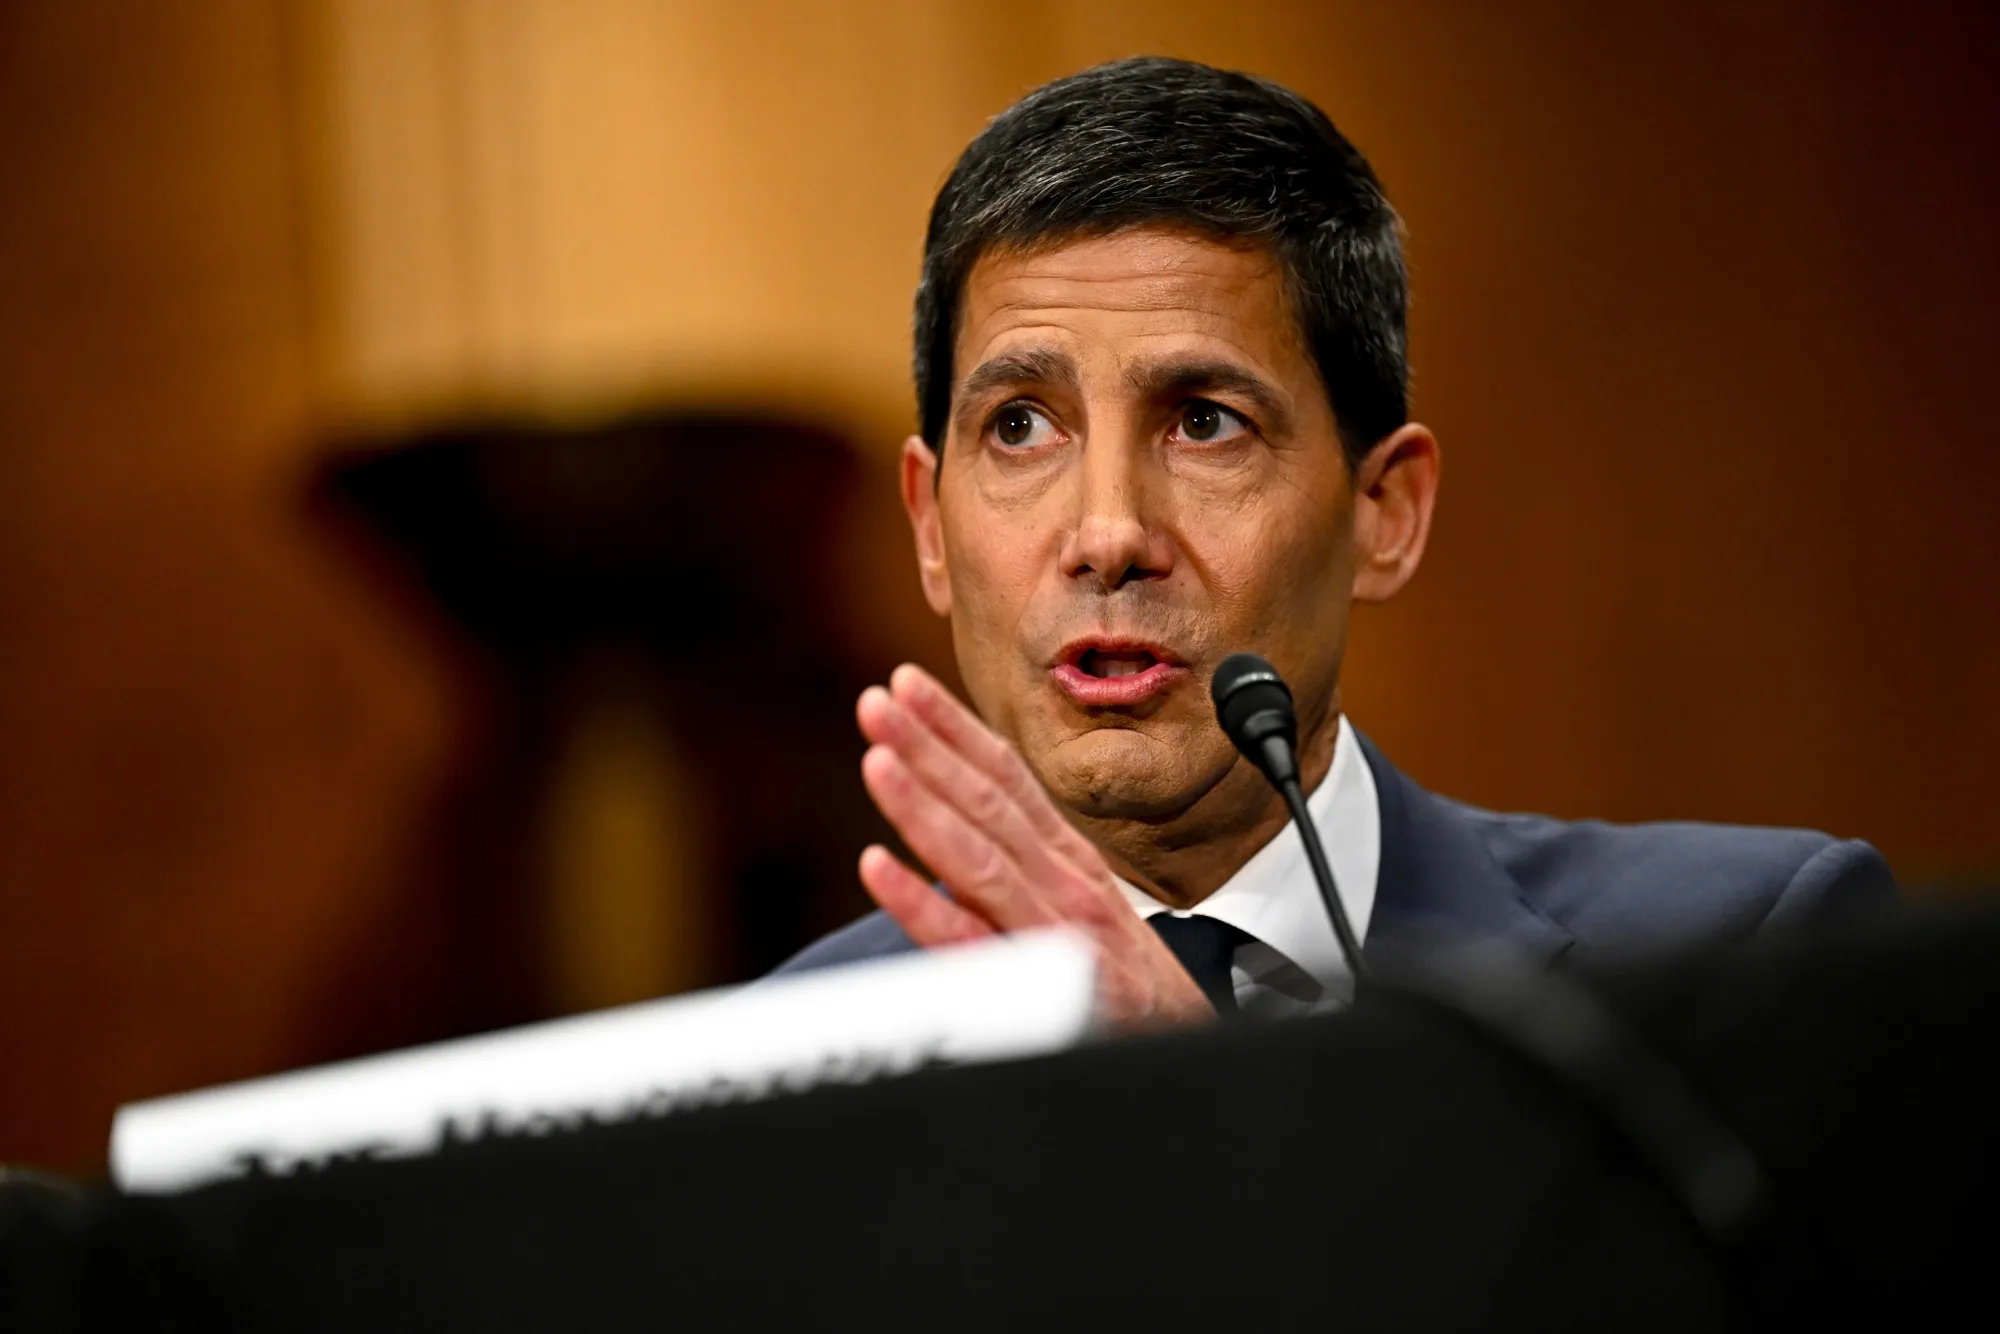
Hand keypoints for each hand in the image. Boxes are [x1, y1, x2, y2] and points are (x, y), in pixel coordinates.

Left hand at [854, 664, 1213, 1030]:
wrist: (1187, 1052)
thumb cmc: (1127, 986)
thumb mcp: (1085, 910)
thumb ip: (1025, 870)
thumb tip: (957, 828)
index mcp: (1067, 859)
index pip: (1007, 777)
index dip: (956, 728)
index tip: (908, 685)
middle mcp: (1061, 883)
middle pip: (988, 802)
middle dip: (930, 746)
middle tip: (878, 700)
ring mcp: (1052, 931)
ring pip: (977, 857)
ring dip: (923, 804)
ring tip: (876, 758)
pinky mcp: (1040, 988)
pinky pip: (967, 941)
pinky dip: (921, 903)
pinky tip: (876, 868)